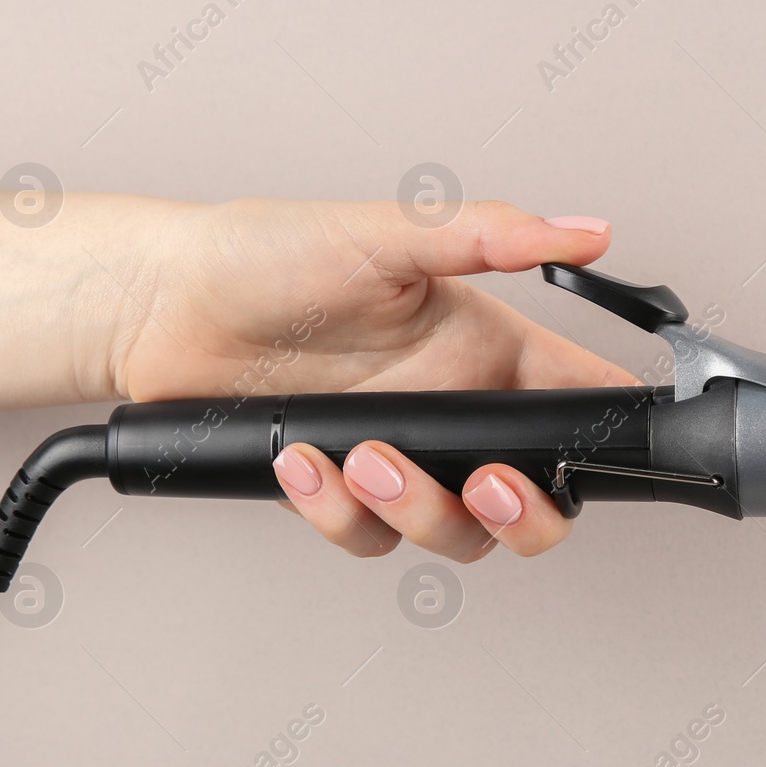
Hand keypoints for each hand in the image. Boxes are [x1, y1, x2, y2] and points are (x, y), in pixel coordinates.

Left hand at [113, 197, 635, 561]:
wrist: (160, 303)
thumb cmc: (268, 252)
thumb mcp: (388, 233)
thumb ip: (489, 235)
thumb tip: (583, 229)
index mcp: (484, 348)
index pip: (579, 399)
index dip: (605, 433)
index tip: (605, 447)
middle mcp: (452, 409)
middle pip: (533, 500)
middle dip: (523, 514)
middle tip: (487, 489)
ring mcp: (400, 456)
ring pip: (454, 533)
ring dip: (416, 511)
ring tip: (366, 460)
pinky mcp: (341, 491)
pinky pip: (368, 537)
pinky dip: (339, 513)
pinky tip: (305, 462)